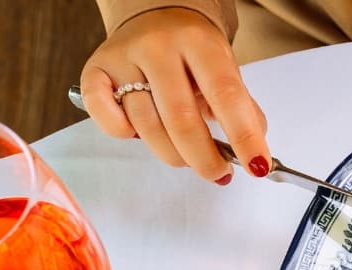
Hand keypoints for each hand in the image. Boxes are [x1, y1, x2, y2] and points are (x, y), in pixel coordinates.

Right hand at [80, 8, 269, 184]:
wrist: (155, 15)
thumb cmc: (194, 52)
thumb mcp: (226, 69)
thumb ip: (243, 109)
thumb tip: (255, 156)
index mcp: (199, 43)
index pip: (226, 95)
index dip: (244, 136)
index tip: (257, 166)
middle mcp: (158, 46)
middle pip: (181, 119)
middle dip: (204, 158)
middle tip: (218, 173)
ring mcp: (123, 58)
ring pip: (146, 126)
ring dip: (172, 154)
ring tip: (188, 157)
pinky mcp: (94, 71)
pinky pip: (106, 119)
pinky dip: (124, 135)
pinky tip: (141, 135)